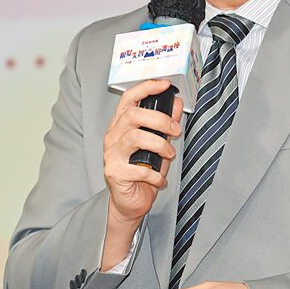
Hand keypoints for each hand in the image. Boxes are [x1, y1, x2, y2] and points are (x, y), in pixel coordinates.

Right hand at [103, 79, 183, 225]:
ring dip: (160, 145)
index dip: (146, 88)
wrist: (129, 204)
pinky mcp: (115, 173)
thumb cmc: (143, 172)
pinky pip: (139, 169)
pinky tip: (160, 180)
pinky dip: (156, 175)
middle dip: (160, 120)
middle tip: (176, 130)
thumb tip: (177, 103)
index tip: (165, 84)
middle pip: (133, 115)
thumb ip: (166, 124)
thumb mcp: (159, 144)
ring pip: (136, 137)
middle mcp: (113, 137)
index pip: (129, 99)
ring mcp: (112, 155)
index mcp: (121, 126)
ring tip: (170, 154)